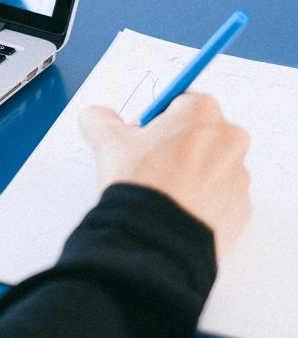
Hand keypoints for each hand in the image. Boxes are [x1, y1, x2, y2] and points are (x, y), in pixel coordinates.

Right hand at [79, 93, 250, 259]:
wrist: (158, 236)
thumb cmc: (141, 181)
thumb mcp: (106, 140)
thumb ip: (100, 118)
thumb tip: (97, 116)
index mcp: (202, 112)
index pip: (181, 101)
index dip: (158, 117)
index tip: (144, 133)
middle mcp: (229, 139)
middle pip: (201, 131)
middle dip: (179, 142)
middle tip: (150, 160)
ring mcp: (239, 175)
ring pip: (212, 164)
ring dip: (192, 171)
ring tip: (162, 189)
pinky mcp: (242, 207)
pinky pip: (221, 195)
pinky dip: (203, 198)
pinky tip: (177, 207)